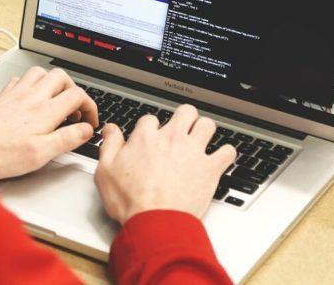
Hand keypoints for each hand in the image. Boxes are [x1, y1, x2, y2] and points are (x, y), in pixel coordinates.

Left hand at [0, 67, 98, 179]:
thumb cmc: (0, 153)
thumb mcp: (41, 154)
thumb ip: (67, 139)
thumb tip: (85, 131)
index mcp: (45, 111)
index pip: (77, 95)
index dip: (90, 106)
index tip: (89, 122)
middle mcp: (32, 97)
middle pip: (61, 77)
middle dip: (74, 89)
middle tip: (74, 109)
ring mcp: (16, 94)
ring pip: (40, 73)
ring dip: (52, 82)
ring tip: (55, 99)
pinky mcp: (3, 97)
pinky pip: (20, 80)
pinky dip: (30, 84)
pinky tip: (29, 96)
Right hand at [93, 104, 235, 223]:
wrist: (155, 222)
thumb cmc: (131, 201)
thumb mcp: (105, 171)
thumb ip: (109, 145)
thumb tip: (110, 129)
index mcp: (146, 138)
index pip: (151, 119)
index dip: (150, 128)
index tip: (150, 138)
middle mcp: (172, 139)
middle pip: (185, 112)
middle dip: (184, 118)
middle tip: (182, 129)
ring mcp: (193, 151)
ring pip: (207, 125)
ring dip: (205, 130)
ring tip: (201, 139)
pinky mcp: (210, 168)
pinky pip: (227, 152)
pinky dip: (225, 154)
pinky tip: (220, 159)